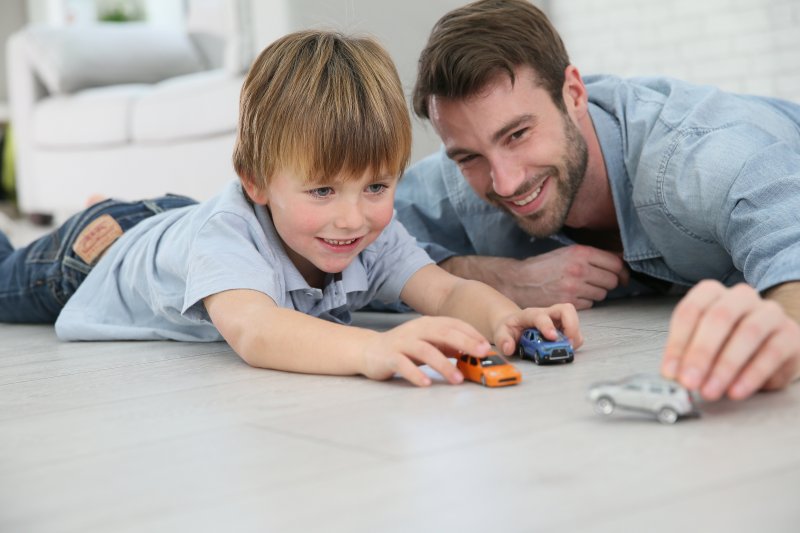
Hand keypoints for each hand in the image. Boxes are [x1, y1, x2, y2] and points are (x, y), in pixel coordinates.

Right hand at [360, 316, 491, 386]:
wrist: (369, 350)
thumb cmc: (404, 348)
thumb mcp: (429, 343)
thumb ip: (448, 346)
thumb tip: (474, 352)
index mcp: (428, 324)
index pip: (453, 324)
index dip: (471, 334)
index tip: (486, 346)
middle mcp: (416, 330)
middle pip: (443, 333)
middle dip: (464, 343)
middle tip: (481, 355)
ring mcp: (402, 343)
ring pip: (425, 350)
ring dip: (443, 364)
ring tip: (457, 379)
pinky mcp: (390, 357)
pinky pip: (403, 365)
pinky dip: (416, 374)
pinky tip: (426, 383)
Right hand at [443, 246, 628, 309]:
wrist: (519, 280)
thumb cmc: (544, 266)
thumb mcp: (567, 253)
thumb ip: (592, 256)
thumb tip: (620, 260)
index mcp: (581, 253)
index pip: (615, 263)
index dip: (622, 271)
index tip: (622, 276)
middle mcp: (579, 269)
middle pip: (612, 280)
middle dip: (609, 282)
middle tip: (598, 282)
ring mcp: (575, 287)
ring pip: (602, 294)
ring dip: (596, 293)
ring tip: (581, 288)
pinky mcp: (569, 302)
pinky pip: (590, 304)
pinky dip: (585, 302)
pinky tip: (573, 296)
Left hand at [491, 303, 582, 356]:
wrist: (515, 327)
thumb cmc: (510, 329)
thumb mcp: (501, 334)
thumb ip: (503, 340)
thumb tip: (508, 348)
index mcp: (530, 314)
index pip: (541, 316)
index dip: (548, 326)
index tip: (552, 337)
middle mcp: (547, 314)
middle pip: (566, 309)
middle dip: (571, 325)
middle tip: (568, 342)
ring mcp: (557, 321)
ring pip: (575, 320)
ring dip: (574, 336)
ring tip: (566, 348)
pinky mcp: (564, 328)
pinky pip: (576, 333)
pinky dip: (574, 342)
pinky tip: (564, 348)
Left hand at [661, 281, 799, 399]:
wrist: (771, 346)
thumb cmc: (729, 343)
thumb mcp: (703, 345)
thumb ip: (687, 355)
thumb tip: (674, 374)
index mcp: (712, 293)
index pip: (691, 311)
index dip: (678, 343)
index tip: (671, 371)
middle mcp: (741, 297)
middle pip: (718, 318)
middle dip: (701, 353)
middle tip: (690, 381)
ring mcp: (769, 313)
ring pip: (747, 333)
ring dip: (725, 366)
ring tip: (711, 390)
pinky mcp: (790, 334)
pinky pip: (772, 353)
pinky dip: (751, 375)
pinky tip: (737, 390)